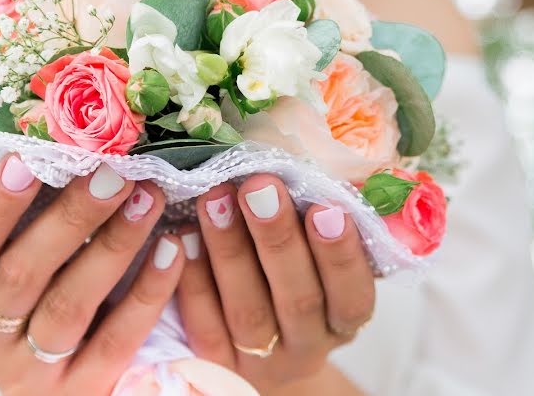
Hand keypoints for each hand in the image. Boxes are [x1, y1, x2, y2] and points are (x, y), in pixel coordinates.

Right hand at [0, 154, 184, 394]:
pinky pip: (117, 340)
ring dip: (113, 245)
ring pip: (70, 304)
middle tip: (113, 172)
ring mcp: (32, 375)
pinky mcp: (82, 392)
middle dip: (70, 217)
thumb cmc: (36, 311)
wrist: (69, 391)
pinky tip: (172, 250)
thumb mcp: (4, 279)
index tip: (26, 158)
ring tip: (148, 198)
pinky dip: (146, 292)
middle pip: (21, 275)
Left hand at [175, 174, 374, 392]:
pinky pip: (204, 326)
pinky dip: (193, 281)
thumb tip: (323, 168)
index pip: (352, 295)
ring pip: (248, 312)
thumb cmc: (293, 280)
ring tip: (214, 198)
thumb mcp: (318, 258)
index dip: (340, 256)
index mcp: (342, 320)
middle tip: (259, 185)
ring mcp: (261, 362)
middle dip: (277, 238)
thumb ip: (323, 223)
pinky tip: (181, 237)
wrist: (260, 352)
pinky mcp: (216, 365)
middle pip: (298, 299)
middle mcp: (307, 346)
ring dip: (230, 250)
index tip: (325, 207)